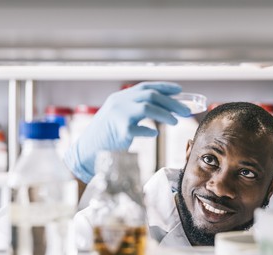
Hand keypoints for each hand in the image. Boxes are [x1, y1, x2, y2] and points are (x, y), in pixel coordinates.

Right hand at [64, 81, 190, 182]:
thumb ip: (134, 110)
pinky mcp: (120, 131)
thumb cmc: (105, 136)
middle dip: (171, 103)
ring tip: (176, 122)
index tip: (179, 90)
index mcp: (119, 98)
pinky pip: (140, 129)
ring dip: (165, 114)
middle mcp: (119, 103)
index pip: (145, 87)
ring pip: (148, 108)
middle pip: (151, 96)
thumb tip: (162, 108)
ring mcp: (119, 116)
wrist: (86, 150)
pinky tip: (154, 134)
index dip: (164, 87)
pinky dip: (149, 131)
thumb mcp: (117, 116)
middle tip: (186, 111)